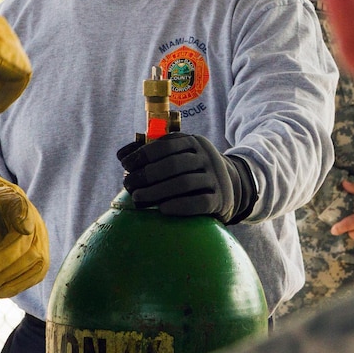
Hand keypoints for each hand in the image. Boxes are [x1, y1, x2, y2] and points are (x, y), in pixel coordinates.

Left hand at [0, 174, 48, 297]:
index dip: (25, 220)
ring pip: (35, 262)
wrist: (3, 211)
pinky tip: (0, 292)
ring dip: (10, 278)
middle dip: (4, 264)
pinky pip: (37, 273)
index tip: (24, 228)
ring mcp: (40, 241)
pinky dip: (21, 285)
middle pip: (27, 245)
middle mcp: (34, 223)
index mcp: (16, 204)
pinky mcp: (41, 257)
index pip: (23, 210)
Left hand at [117, 132, 256, 222]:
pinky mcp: (220, 199)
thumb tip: (121, 155)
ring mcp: (215, 178)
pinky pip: (199, 203)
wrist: (231, 185)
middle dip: (147, 174)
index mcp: (194, 142)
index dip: (144, 153)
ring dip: (157, 191)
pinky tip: (162, 210)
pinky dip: (179, 206)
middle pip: (174, 164)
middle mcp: (207, 157)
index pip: (167, 144)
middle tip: (128, 185)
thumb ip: (154, 153)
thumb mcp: (181, 155)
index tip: (125, 165)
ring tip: (138, 198)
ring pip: (185, 183)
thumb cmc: (193, 170)